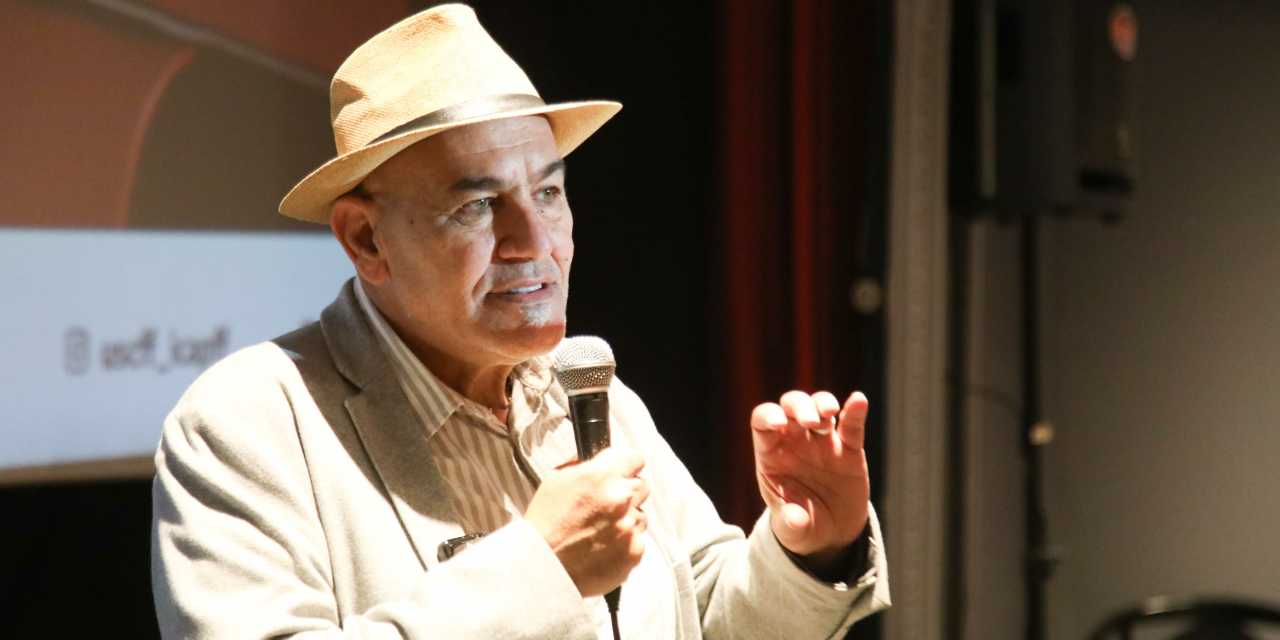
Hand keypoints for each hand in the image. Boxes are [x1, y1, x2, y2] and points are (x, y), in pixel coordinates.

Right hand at [524, 447, 648, 596]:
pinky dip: (625, 543)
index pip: (634, 458)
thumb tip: (598, 461)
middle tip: (607, 504)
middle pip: (641, 486)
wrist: (542, 567)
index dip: (626, 465)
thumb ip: (582, 465)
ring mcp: (629, 527)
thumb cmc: (545, 524)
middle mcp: (620, 499)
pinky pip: (638, 540)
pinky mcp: (634, 551)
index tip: (621, 472)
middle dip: (627, 492)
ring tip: (600, 530)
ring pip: (641, 515)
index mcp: (601, 476)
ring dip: (627, 519)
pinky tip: (603, 546)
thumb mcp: (555, 480)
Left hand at [752, 391, 869, 568]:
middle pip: (791, 406)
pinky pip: (851, 425)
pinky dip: (855, 411)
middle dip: (799, 406)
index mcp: (772, 454)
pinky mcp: (849, 449)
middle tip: (810, 422)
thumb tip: (795, 519)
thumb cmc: (802, 526)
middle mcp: (795, 441)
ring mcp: (823, 441)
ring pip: (819, 406)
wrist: (832, 534)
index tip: (779, 424)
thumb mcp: (792, 530)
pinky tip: (858, 401)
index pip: (763, 422)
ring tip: (828, 415)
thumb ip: (790, 523)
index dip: (769, 416)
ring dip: (823, 403)